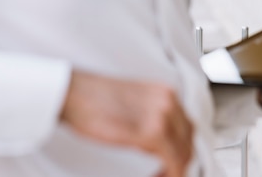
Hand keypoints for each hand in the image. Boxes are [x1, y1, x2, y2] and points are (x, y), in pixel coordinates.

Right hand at [60, 71, 193, 176]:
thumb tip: (159, 140)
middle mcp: (169, 101)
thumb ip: (152, 116)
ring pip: (183, 151)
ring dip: (176, 168)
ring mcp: (161, 115)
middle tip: (168, 172)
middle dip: (181, 159)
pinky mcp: (150, 131)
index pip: (186, 125)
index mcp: (166, 93)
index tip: (173, 160)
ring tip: (161, 175)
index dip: (182, 146)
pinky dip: (172, 172)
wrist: (73, 93)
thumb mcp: (134, 102)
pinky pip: (172, 159)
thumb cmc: (94, 99)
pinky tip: (160, 175)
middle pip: (188, 139)